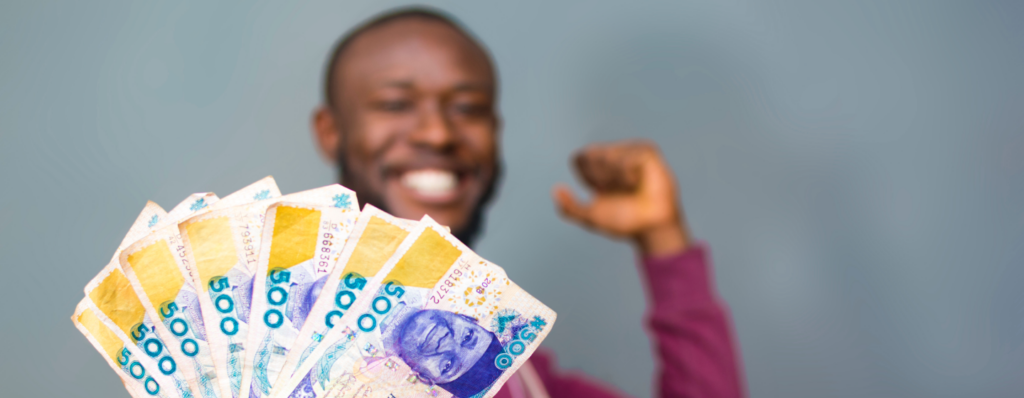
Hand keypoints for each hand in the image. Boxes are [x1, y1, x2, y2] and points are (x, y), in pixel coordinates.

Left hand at [553, 140, 689, 256]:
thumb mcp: (590, 218)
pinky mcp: (647, 152)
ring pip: (608, 154)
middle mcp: (613, 156)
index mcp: (597, 167)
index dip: (587, 177)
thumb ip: (569, 208)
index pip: (579, 158)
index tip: (600, 191)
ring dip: (615, 177)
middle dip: (600, 176)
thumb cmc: (624, 222)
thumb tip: (556, 189)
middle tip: (615, 189)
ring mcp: (631, 151)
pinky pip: (628, 156)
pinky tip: (636, 182)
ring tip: (629, 187)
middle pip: (592, 154)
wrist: (649, 228)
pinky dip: (627, 174)